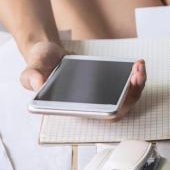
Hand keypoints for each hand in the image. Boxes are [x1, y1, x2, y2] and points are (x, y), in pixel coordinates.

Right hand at [20, 41, 145, 120]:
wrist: (49, 53)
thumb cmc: (42, 64)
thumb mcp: (32, 68)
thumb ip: (31, 76)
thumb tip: (38, 84)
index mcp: (76, 107)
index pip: (99, 116)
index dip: (114, 110)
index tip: (121, 98)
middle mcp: (91, 104)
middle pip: (119, 109)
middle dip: (132, 95)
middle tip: (135, 76)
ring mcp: (102, 94)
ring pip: (126, 97)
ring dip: (137, 84)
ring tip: (138, 67)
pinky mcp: (108, 83)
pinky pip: (126, 85)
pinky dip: (135, 76)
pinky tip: (137, 64)